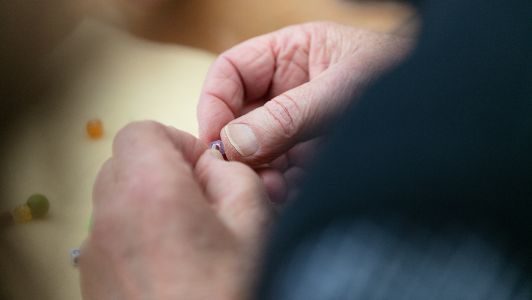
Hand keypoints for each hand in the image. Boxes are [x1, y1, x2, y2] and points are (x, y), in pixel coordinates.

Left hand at [79, 121, 272, 299]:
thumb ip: (236, 177)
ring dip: (149, 201)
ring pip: (116, 198)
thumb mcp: (255, 225)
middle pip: (126, 162)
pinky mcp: (92, 277)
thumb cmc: (226, 294)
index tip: (202, 170)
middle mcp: (110, 216)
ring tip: (187, 236)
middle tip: (199, 201)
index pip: (142, 131)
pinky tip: (169, 263)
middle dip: (163, 170)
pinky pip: (110, 233)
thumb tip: (215, 167)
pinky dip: (136, 232)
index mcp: (149, 190)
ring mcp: (95, 249)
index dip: (178, 143)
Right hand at [198, 22, 411, 200]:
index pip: (231, 72)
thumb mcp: (342, 89)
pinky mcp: (310, 159)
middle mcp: (288, 90)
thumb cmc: (401, 79)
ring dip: (257, 171)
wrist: (446, 111)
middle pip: (239, 116)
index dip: (214, 101)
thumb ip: (288, 115)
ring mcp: (298, 126)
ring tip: (269, 187)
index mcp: (290, 54)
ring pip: (257, 150)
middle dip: (237, 145)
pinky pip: (280, 174)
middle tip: (240, 170)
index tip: (215, 137)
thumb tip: (235, 142)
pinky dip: (279, 188)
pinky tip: (287, 195)